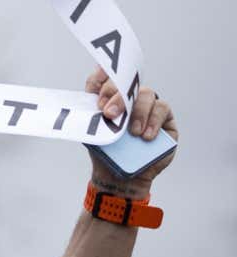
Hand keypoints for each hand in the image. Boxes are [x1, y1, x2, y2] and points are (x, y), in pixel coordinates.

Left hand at [85, 67, 177, 197]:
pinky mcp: (164, 117)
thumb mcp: (94, 138)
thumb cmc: (106, 155)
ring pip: (145, 94)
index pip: (104, 80)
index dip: (100, 76)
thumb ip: (93, 122)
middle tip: (109, 113)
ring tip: (132, 132)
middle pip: (125, 85)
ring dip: (137, 112)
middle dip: (116, 97)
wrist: (120, 178)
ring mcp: (147, 106)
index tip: (96, 82)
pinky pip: (161, 109)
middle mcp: (128, 100)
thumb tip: (93, 110)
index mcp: (108, 101)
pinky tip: (145, 136)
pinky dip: (152, 121)